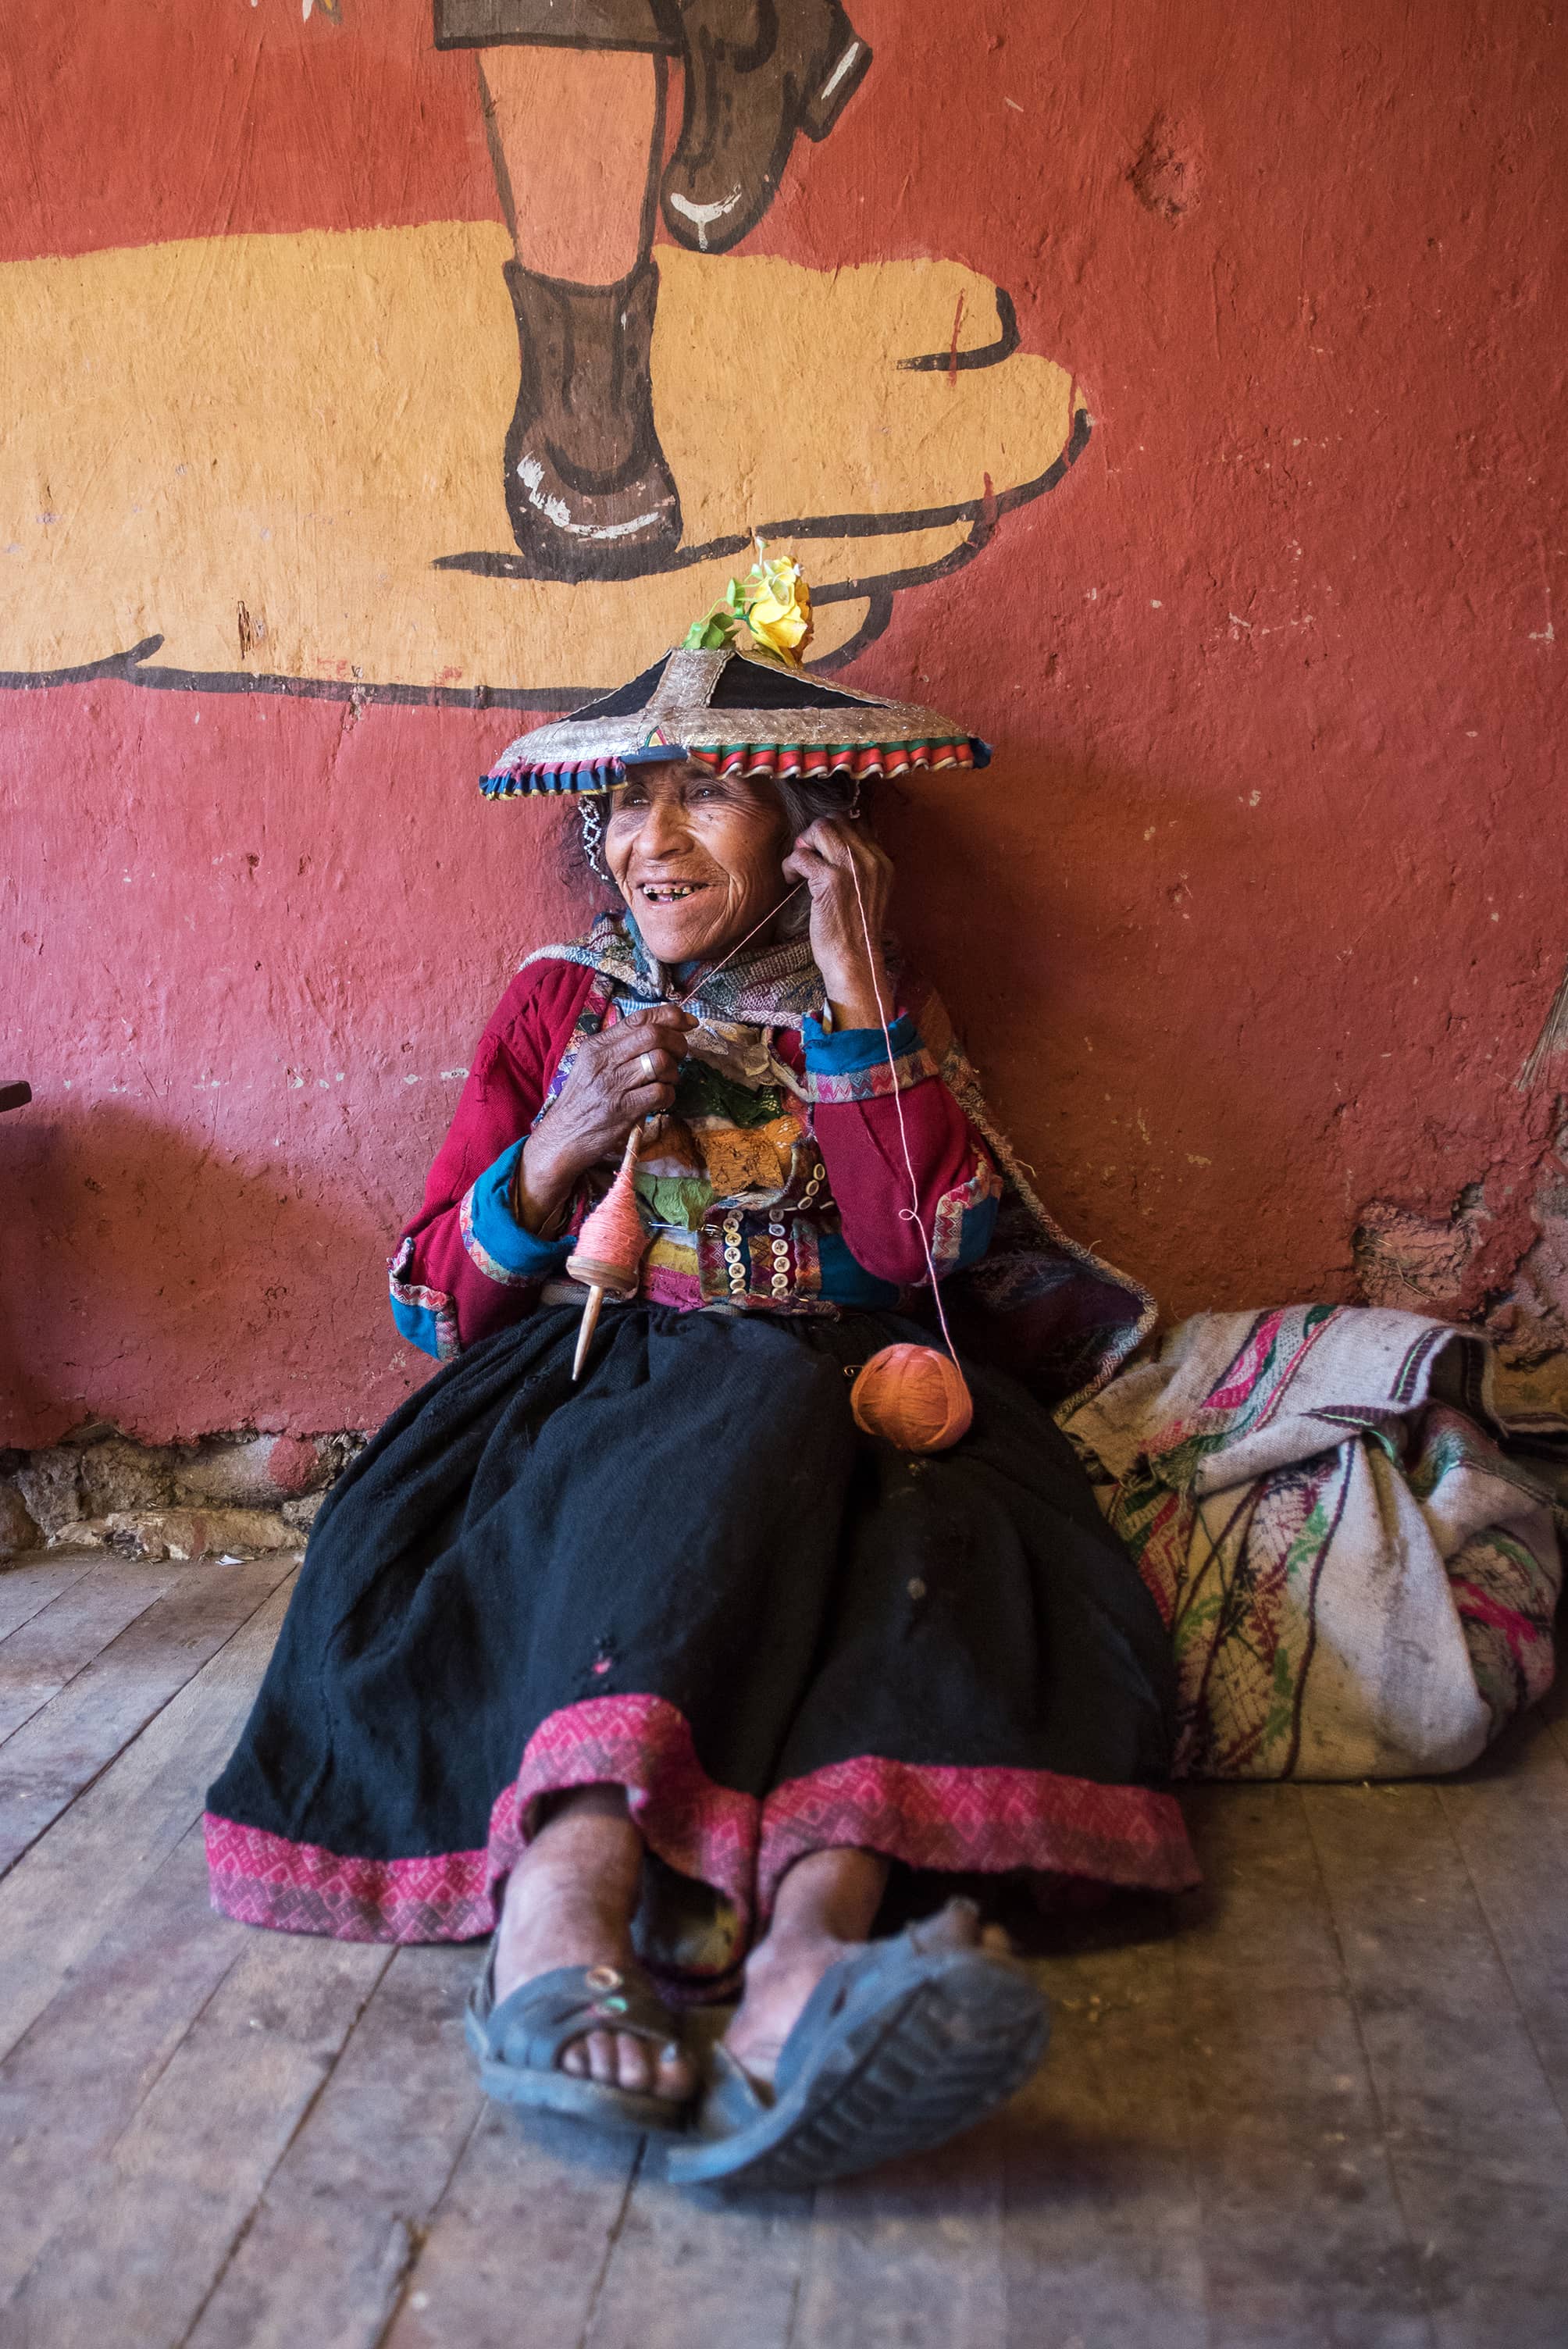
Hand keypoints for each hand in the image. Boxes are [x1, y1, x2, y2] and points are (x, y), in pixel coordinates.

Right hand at [515, 1005, 693, 1230]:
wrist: (562, 1138)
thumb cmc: (581, 1101)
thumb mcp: (591, 1065)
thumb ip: (619, 1047)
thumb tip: (660, 1031)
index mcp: (597, 1045)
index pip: (639, 1018)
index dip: (671, 1016)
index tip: (689, 1023)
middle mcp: (605, 1060)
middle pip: (654, 1035)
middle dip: (677, 1043)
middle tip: (680, 1056)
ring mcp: (614, 1084)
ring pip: (660, 1061)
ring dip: (673, 1071)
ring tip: (667, 1081)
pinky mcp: (623, 1109)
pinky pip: (660, 1092)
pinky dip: (669, 1095)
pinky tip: (661, 1100)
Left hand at [781, 818, 894, 1030]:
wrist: (855, 960)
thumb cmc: (856, 932)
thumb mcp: (870, 893)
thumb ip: (860, 868)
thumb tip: (832, 845)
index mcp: (883, 862)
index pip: (858, 823)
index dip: (835, 831)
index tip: (822, 849)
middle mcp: (871, 860)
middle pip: (837, 820)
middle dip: (816, 834)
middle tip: (807, 855)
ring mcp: (851, 867)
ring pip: (820, 828)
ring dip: (803, 844)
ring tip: (799, 866)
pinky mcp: (830, 879)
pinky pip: (801, 855)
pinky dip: (790, 865)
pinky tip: (791, 879)